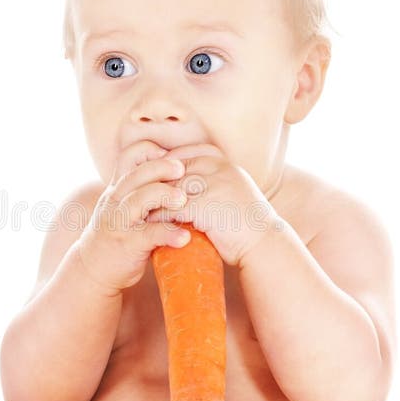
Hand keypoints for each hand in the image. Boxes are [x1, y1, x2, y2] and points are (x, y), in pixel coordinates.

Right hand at [75, 140, 194, 294]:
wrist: (92, 269)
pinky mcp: (127, 244)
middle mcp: (116, 200)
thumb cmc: (116, 234)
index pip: (128, 156)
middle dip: (162, 167)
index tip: (173, 156)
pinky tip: (185, 237)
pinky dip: (169, 234)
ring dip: (164, 195)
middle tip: (183, 170)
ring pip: (139, 199)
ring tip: (183, 200)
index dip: (150, 151)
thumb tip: (179, 174)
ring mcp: (119, 221)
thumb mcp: (122, 206)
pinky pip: (149, 235)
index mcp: (118, 188)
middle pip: (137, 173)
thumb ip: (141, 190)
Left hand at [144, 143, 280, 266]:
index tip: (148, 181)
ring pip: (172, 188)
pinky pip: (174, 208)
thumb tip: (179, 180)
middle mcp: (219, 168)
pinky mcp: (207, 206)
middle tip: (135, 195)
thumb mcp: (230, 190)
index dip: (163, 168)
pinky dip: (160, 216)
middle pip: (174, 170)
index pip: (183, 155)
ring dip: (153, 200)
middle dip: (154, 183)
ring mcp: (214, 185)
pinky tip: (150, 224)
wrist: (264, 245)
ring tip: (139, 210)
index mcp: (223, 161)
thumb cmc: (244, 222)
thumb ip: (209, 179)